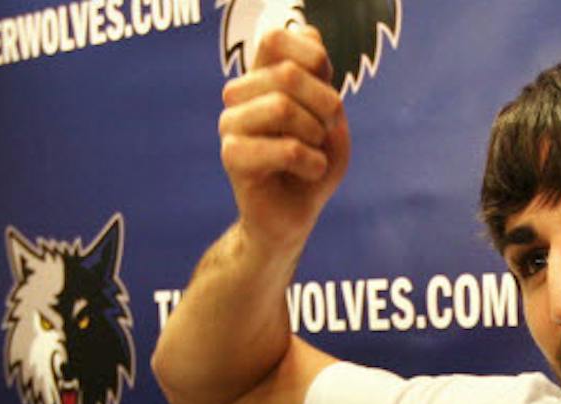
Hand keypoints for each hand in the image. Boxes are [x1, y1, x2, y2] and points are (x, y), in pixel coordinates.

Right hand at [219, 24, 349, 250]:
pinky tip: (310, 171)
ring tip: (316, 152)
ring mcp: (230, 124)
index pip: (275, 38)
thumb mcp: (329, 114)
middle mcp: (239, 96)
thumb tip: (307, 30)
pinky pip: (284, 148)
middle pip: (288, 73)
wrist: (296, 216)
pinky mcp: (231, 156)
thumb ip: (320, 74)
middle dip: (325, 103)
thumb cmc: (313, 164)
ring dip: (316, 133)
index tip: (327, 89)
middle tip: (326, 131)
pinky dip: (311, 162)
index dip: (312, 58)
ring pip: (282, 106)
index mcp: (260, 78)